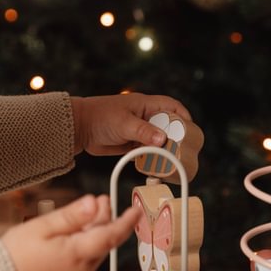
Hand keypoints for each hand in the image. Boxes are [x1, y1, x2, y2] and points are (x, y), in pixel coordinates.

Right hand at [2, 194, 139, 270]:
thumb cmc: (16, 254)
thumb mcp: (43, 227)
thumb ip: (73, 216)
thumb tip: (95, 204)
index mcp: (78, 256)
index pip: (111, 235)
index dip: (126, 221)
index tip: (136, 210)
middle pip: (103, 243)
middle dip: (104, 221)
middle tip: (102, 201)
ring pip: (94, 253)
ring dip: (94, 234)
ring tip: (87, 215)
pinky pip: (84, 264)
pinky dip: (84, 248)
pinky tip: (74, 236)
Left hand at [70, 92, 191, 156]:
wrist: (79, 128)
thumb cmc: (100, 117)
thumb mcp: (124, 123)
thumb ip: (143, 132)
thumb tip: (163, 139)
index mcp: (145, 105)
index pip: (171, 106)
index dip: (183, 115)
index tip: (190, 129)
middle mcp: (144, 117)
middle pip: (168, 126)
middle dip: (175, 138)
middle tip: (181, 150)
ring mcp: (138, 130)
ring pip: (157, 140)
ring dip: (163, 150)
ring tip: (169, 161)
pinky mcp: (130, 143)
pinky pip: (146, 150)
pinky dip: (150, 158)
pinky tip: (153, 165)